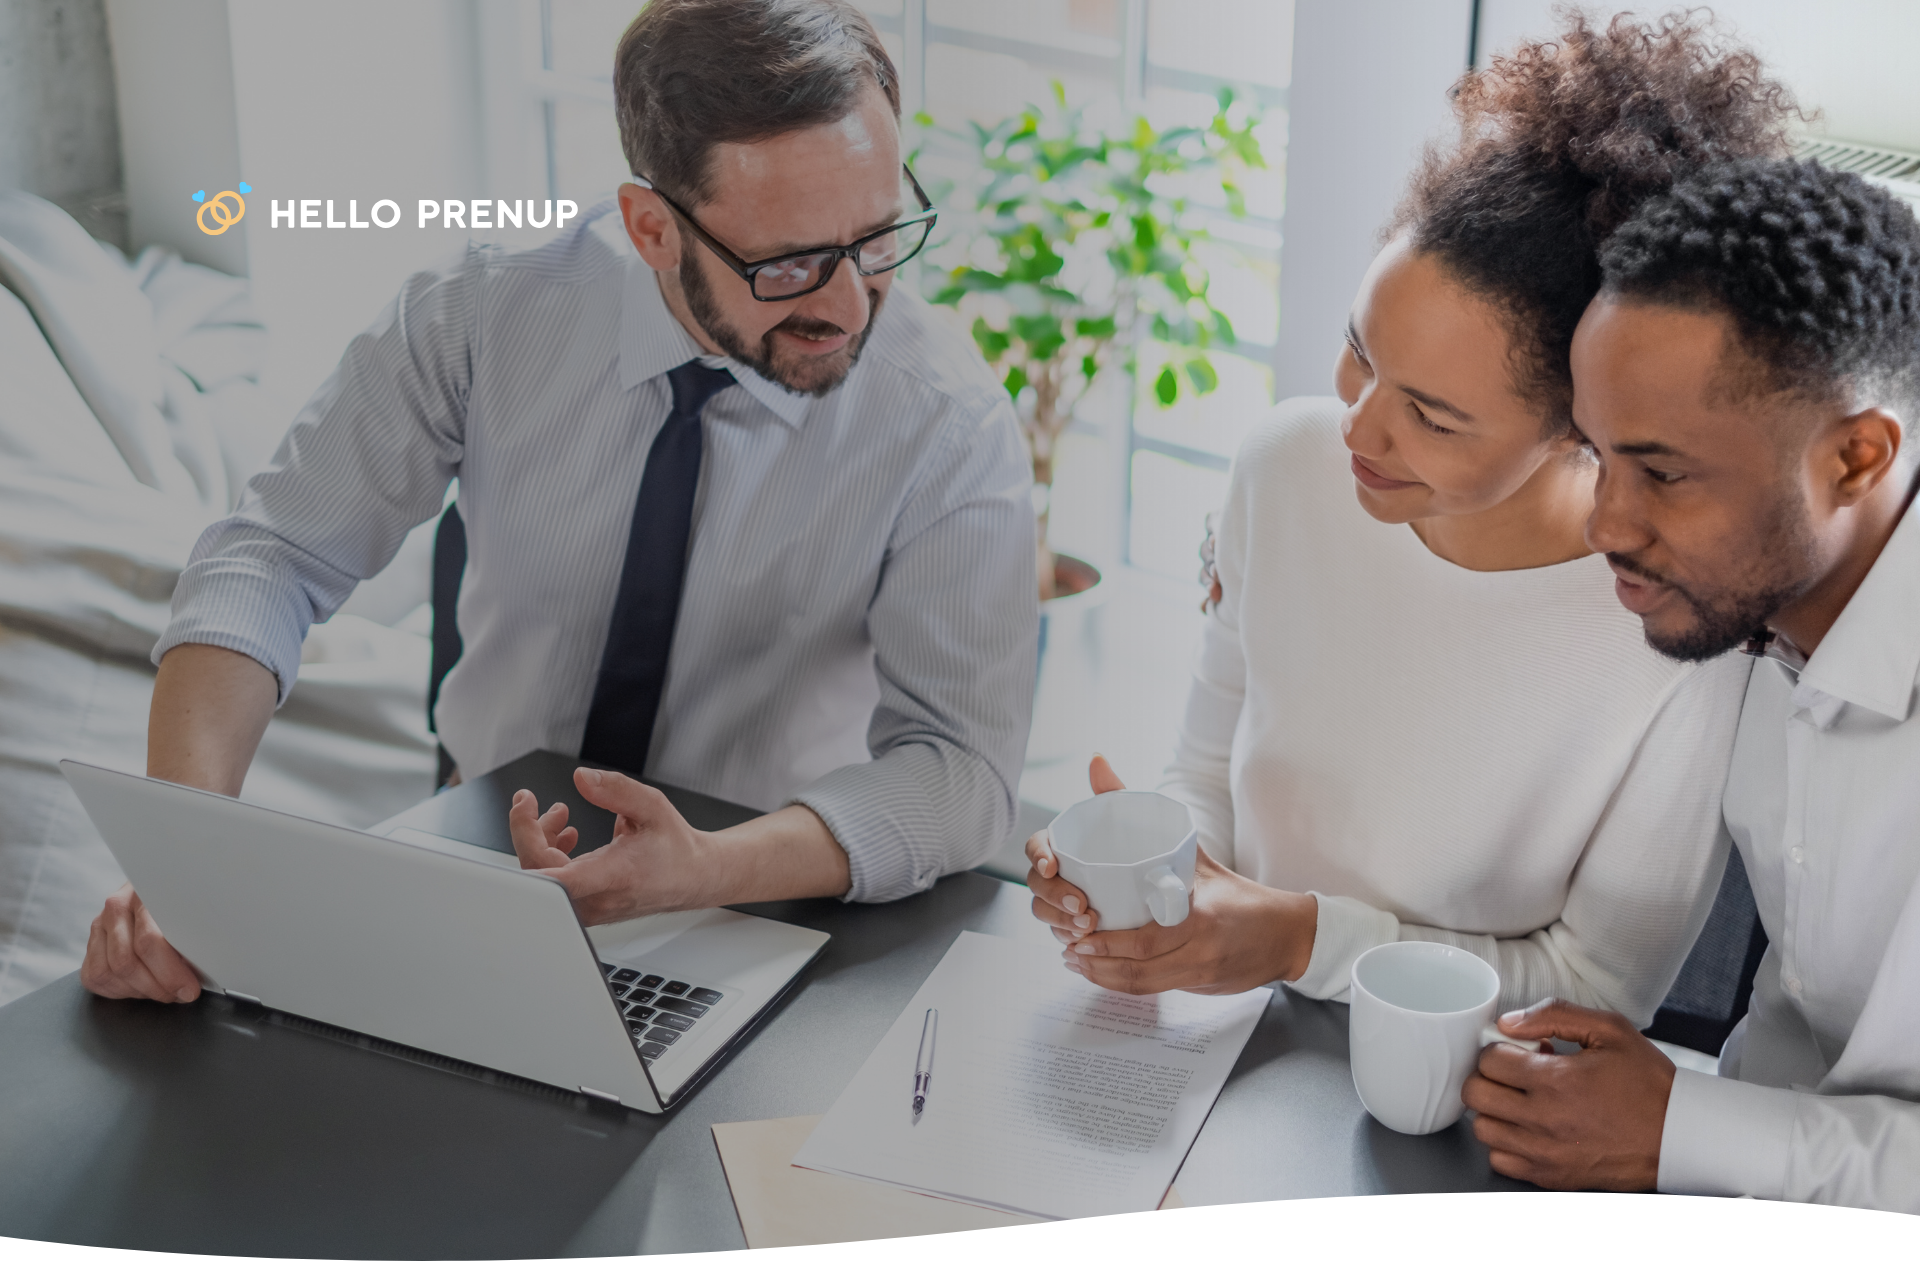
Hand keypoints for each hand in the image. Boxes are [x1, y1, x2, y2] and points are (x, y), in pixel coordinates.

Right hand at [80, 884, 200, 1001]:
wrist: (158, 888)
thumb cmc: (180, 903)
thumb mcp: (193, 910)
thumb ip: (193, 936)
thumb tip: (202, 971)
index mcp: (144, 893)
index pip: (149, 941)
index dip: (171, 973)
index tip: (189, 989)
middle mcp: (116, 908)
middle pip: (126, 962)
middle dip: (157, 987)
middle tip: (179, 994)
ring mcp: (99, 925)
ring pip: (108, 973)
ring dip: (139, 990)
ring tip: (164, 990)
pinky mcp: (91, 943)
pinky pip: (95, 978)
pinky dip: (119, 990)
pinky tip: (142, 986)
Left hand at [508, 768, 722, 923]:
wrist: (693, 877)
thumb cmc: (676, 848)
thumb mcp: (652, 807)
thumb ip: (616, 790)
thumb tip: (581, 779)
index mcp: (615, 875)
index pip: (558, 877)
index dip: (529, 843)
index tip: (525, 809)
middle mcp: (597, 898)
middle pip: (538, 870)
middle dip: (527, 829)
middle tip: (529, 800)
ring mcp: (588, 906)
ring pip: (542, 877)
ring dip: (540, 839)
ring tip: (559, 813)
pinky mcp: (584, 906)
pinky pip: (553, 883)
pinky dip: (550, 854)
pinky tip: (566, 835)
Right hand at [1026, 754, 1128, 939]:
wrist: (1171, 888)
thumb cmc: (1144, 847)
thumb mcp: (1132, 818)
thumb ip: (1112, 790)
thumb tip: (1096, 757)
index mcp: (1064, 844)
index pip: (1036, 847)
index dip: (1039, 857)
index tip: (1055, 867)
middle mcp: (1058, 873)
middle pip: (1036, 885)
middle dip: (1053, 897)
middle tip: (1082, 906)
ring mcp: (1062, 901)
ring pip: (1044, 913)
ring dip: (1059, 922)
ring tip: (1089, 926)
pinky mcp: (1073, 925)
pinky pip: (1060, 934)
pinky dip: (1068, 938)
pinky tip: (1084, 942)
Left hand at [1027, 754, 1315, 994]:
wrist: (1286, 932)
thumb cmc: (1234, 888)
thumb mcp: (1192, 848)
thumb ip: (1140, 806)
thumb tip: (1097, 764)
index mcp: (1199, 915)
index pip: (1144, 938)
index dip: (1105, 943)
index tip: (1078, 929)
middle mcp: (1201, 948)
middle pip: (1138, 966)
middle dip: (1096, 961)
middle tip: (1068, 947)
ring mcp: (1201, 972)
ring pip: (1142, 984)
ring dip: (1102, 978)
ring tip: (1075, 962)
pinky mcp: (1201, 987)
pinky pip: (1155, 991)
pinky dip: (1123, 985)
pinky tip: (1101, 976)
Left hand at [1463, 999, 1676, 1190]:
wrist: (1681, 1136)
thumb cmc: (1648, 1084)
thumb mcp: (1610, 1031)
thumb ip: (1554, 1016)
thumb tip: (1509, 1022)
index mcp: (1556, 1080)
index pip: (1489, 1060)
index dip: (1499, 1048)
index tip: (1518, 1050)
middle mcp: (1544, 1119)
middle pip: (1476, 1093)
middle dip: (1489, 1075)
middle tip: (1513, 1072)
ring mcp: (1545, 1152)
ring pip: (1483, 1127)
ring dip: (1494, 1109)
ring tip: (1521, 1099)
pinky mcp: (1551, 1176)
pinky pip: (1500, 1160)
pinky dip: (1506, 1143)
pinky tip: (1528, 1127)